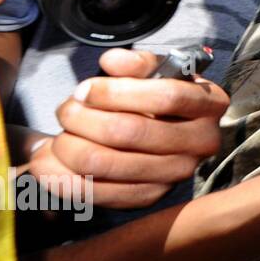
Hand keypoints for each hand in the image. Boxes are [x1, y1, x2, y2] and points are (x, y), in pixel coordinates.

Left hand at [28, 48, 227, 208]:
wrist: (165, 130)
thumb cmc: (157, 96)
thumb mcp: (156, 70)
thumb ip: (137, 63)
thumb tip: (113, 62)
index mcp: (210, 104)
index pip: (167, 98)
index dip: (118, 92)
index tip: (84, 89)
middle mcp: (202, 143)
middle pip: (131, 131)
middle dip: (84, 119)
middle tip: (65, 110)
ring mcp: (176, 175)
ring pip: (107, 163)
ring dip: (69, 146)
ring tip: (60, 134)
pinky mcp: (150, 197)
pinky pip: (97, 192)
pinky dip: (63, 177)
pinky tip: (48, 161)